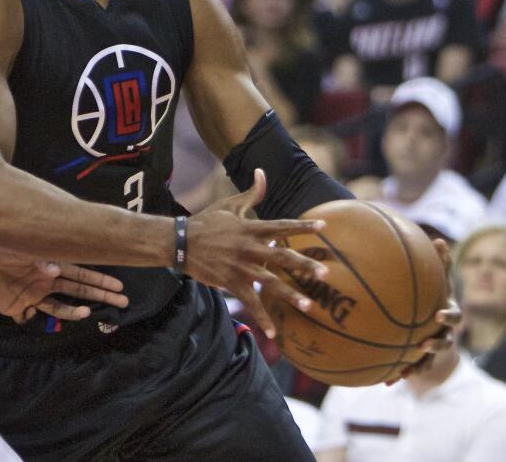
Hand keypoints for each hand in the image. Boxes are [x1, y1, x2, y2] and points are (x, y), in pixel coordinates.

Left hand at [0, 245, 128, 323]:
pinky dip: (42, 320)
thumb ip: (39, 259)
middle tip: (122, 302)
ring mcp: (33, 294)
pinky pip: (34, 317)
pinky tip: (46, 318)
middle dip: (100, 295)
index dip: (99, 279)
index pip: (80, 272)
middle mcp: (46, 279)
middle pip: (78, 289)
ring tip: (89, 313)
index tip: (118, 285)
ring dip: (76, 310)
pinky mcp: (18, 306)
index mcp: (50, 262)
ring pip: (61, 305)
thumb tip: (57, 269)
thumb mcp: (20, 248)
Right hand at [186, 169, 327, 337]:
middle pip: (282, 257)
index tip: (324, 226)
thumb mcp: (229, 205)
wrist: (181, 242)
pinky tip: (276, 333)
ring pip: (270, 283)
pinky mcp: (231, 282)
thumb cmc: (207, 222)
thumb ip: (251, 193)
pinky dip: (263, 318)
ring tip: (309, 305)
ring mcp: (240, 267)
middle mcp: (249, 248)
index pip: (282, 226)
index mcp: (250, 228)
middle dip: (304, 265)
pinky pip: (251, 302)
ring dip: (290, 295)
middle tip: (325, 273)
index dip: (303, 226)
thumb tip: (263, 172)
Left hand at [390, 238, 460, 382]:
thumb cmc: (432, 296)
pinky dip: (402, 374)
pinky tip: (387, 382)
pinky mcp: (424, 360)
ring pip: (431, 358)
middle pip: (446, 339)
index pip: (453, 315)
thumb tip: (436, 239)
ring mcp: (436, 347)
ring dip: (421, 363)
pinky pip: (414, 369)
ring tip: (409, 370)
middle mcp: (445, 332)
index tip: (438, 315)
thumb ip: (437, 264)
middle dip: (437, 343)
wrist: (432, 324)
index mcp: (447, 313)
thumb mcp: (434, 281)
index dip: (448, 316)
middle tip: (425, 342)